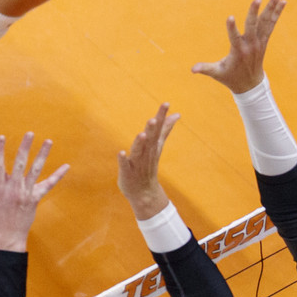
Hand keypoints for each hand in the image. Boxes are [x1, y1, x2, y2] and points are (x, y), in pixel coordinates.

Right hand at [0, 132, 68, 251]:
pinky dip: (57, 176)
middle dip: (25, 147)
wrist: (6, 241)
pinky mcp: (35, 199)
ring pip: (35, 171)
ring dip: (42, 155)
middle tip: (30, 133)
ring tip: (48, 141)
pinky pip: (48, 186)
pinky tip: (66, 166)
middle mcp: (14, 189)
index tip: (2, 137)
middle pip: (20, 164)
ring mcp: (26, 193)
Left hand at [116, 104, 179, 219]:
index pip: (159, 129)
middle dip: (152, 129)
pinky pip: (124, 165)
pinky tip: (120, 152)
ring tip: (142, 134)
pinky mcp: (127, 172)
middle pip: (150, 139)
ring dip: (140, 143)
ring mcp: (137, 163)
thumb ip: (165, 129)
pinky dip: (122, 159)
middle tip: (154, 119)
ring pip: (139, 152)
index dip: (162, 116)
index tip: (166, 103)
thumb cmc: (148, 165)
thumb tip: (177, 115)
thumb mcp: (158, 145)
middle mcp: (146, 153)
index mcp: (153, 146)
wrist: (144, 193)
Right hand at [192, 0, 286, 94]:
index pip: (234, 38)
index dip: (231, 28)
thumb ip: (205, 69)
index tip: (230, 17)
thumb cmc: (230, 77)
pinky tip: (282, 2)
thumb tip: (192, 70)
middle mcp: (251, 46)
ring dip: (271, 9)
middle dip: (254, 13)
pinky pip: (271, 25)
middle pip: (253, 26)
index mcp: (238, 52)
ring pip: (265, 23)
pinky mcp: (264, 40)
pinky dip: (276, 13)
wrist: (250, 85)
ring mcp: (260, 42)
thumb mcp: (217, 73)